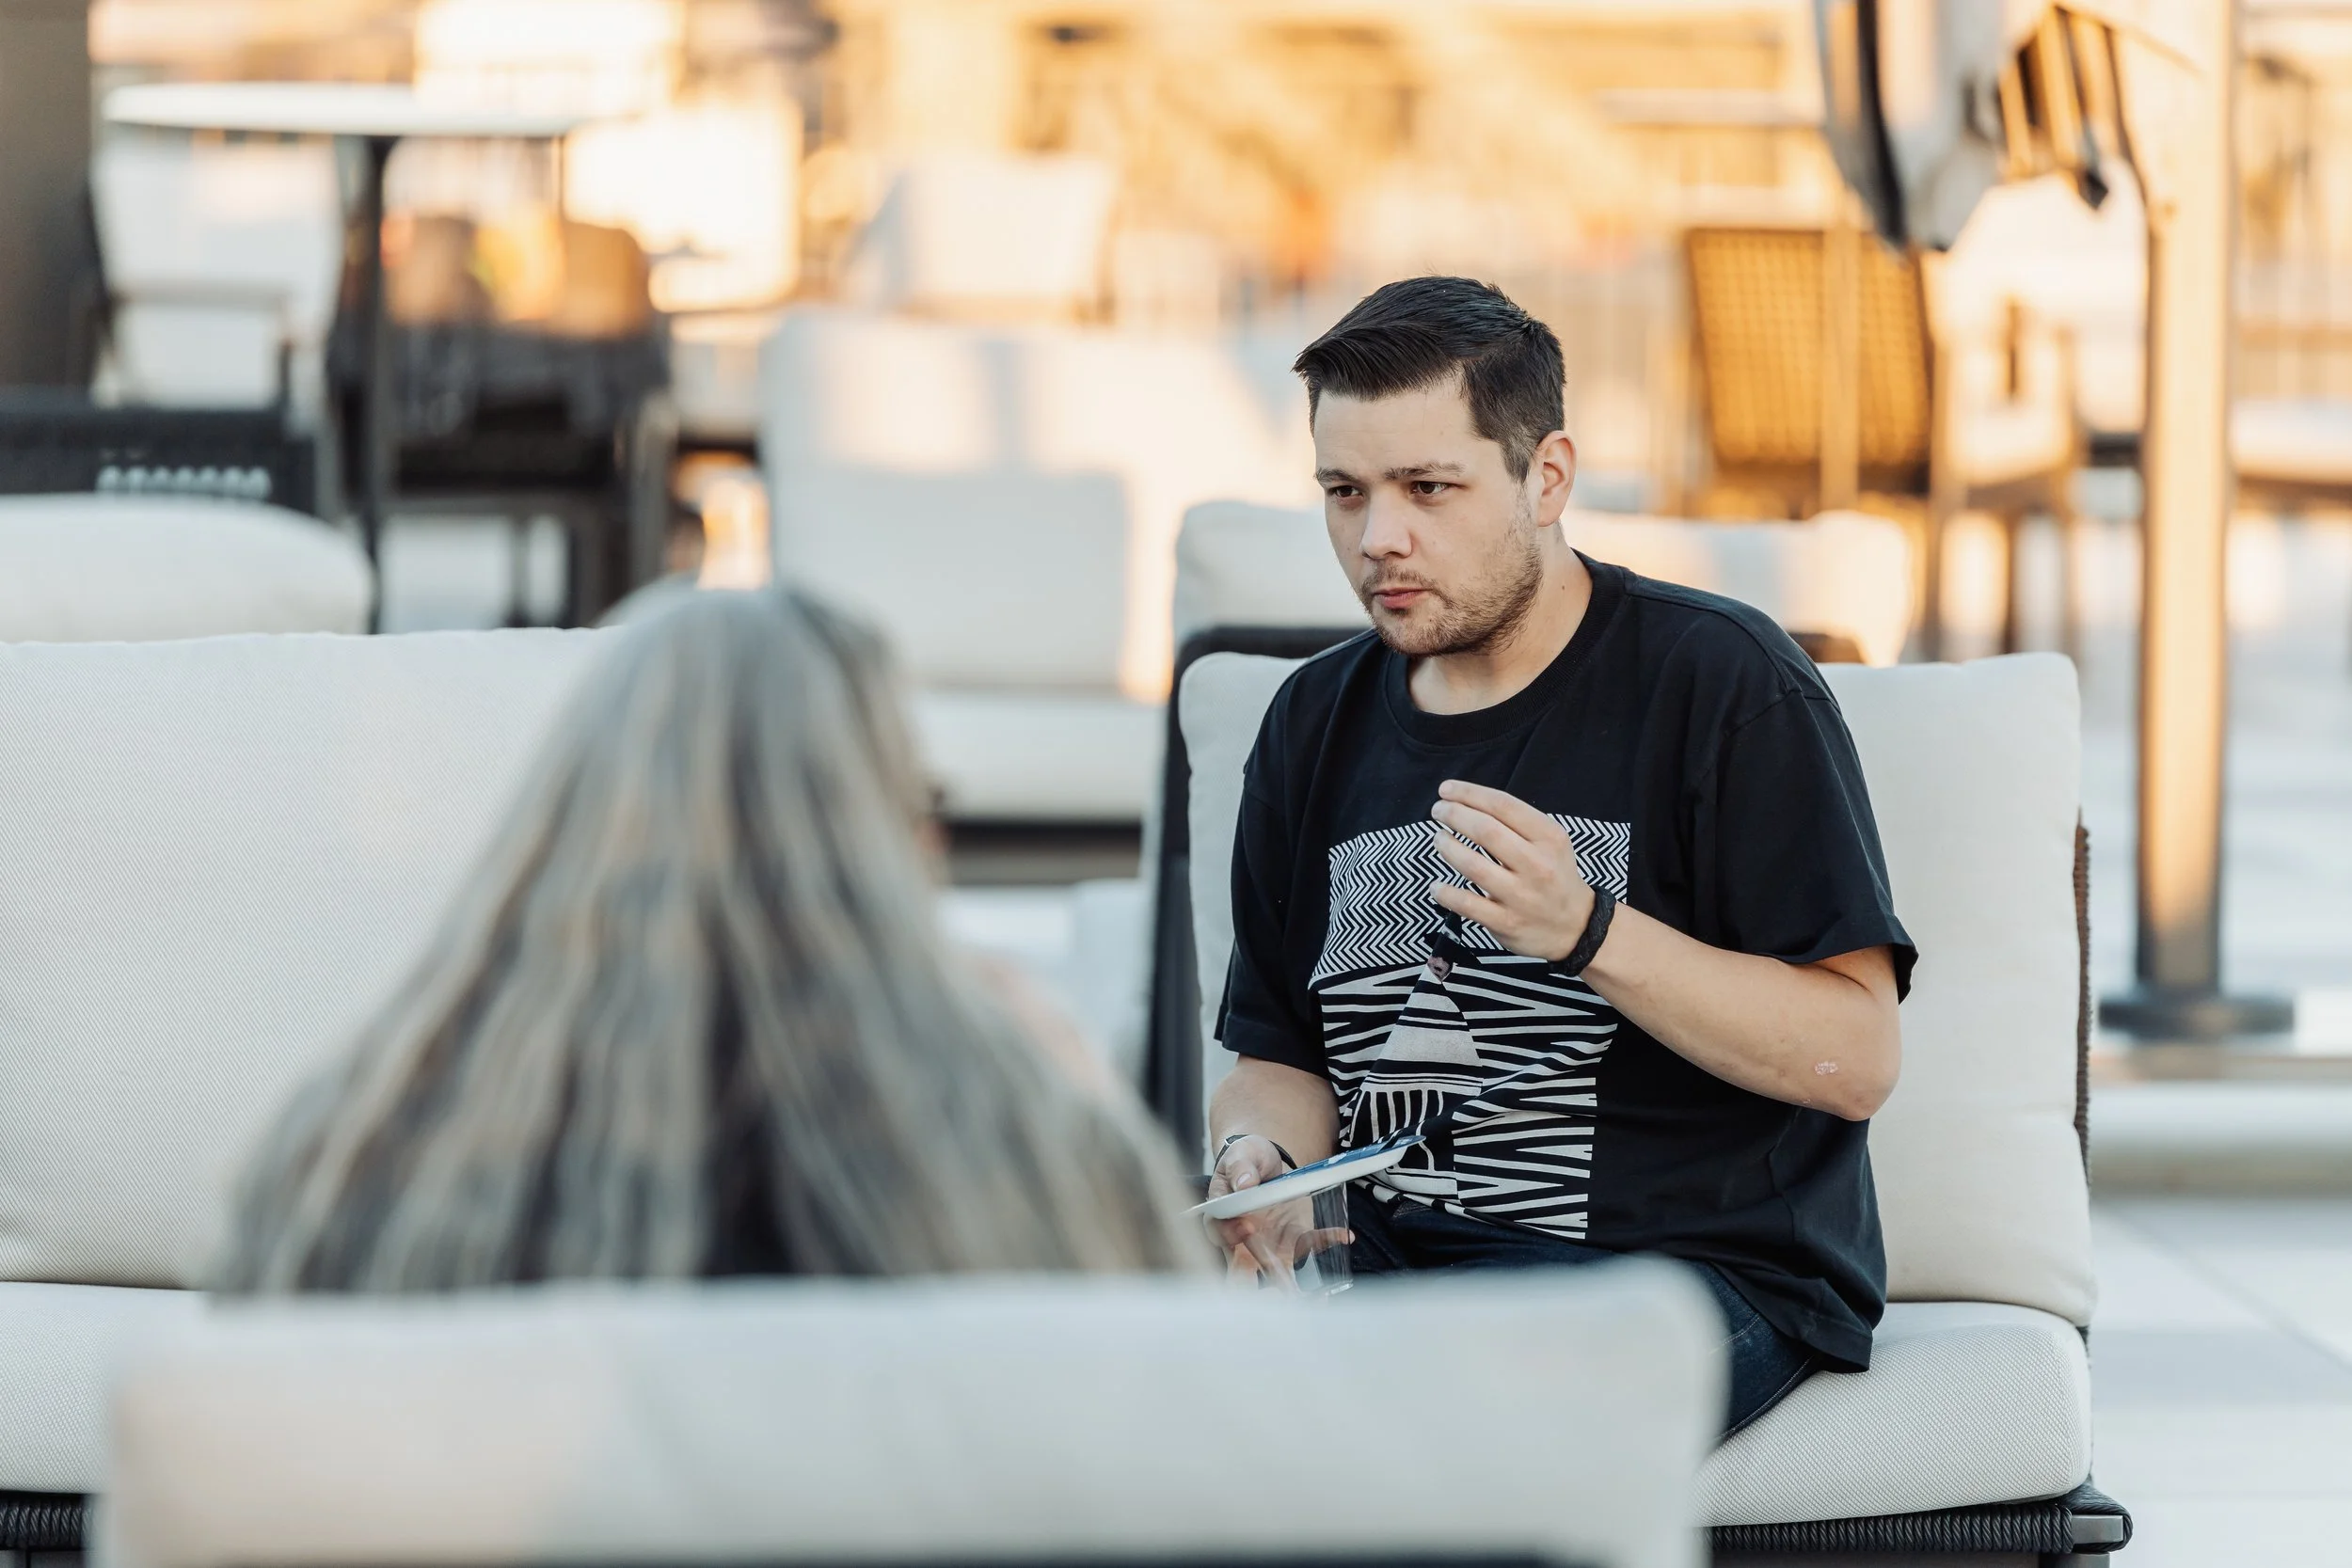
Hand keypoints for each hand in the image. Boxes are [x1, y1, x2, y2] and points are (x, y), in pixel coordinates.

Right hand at [1205, 1136, 1351, 1288]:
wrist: (1267, 1161)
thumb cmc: (1246, 1159)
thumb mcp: (1242, 1154)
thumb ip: (1241, 1168)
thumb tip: (1244, 1184)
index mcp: (1223, 1215)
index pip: (1220, 1232)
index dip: (1230, 1235)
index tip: (1246, 1230)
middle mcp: (1243, 1237)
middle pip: (1245, 1265)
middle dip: (1256, 1282)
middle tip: (1276, 1289)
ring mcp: (1269, 1242)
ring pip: (1277, 1268)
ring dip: (1292, 1281)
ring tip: (1311, 1295)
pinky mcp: (1293, 1237)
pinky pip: (1309, 1244)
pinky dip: (1327, 1240)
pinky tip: (1344, 1236)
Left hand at [1428, 780, 1596, 963]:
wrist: (1576, 926)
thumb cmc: (1554, 874)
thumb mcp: (1550, 841)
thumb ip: (1517, 822)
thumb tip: (1468, 802)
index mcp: (1549, 838)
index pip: (1503, 806)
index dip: (1469, 793)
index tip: (1446, 790)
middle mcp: (1537, 865)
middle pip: (1486, 831)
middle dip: (1454, 815)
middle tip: (1438, 811)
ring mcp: (1521, 896)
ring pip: (1473, 865)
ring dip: (1447, 847)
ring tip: (1439, 839)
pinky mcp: (1506, 922)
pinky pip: (1467, 904)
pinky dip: (1445, 893)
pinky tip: (1436, 886)